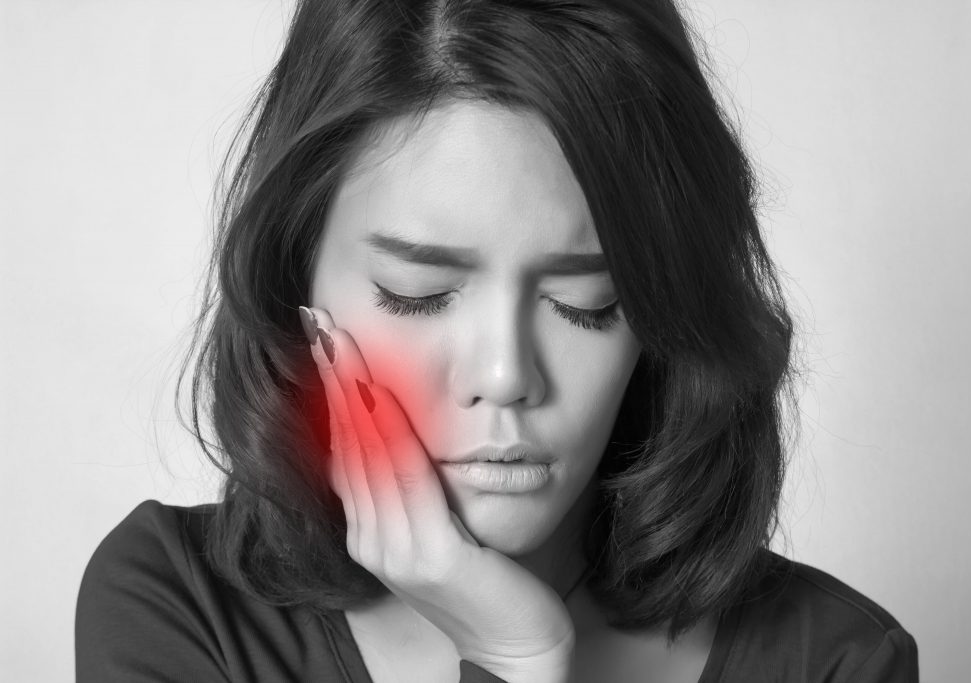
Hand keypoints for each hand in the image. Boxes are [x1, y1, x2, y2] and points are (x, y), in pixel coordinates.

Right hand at [301, 306, 574, 682]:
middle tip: (320, 324)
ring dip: (354, 395)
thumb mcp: (440, 526)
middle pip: (347, 444)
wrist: (515, 647)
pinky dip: (391, 434)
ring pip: (369, 455)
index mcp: (369, 532)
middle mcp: (371, 539)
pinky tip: (381, 396)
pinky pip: (407, 480)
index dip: (331, 394)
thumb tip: (405, 431)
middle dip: (333, 381)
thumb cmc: (484, 580)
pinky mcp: (430, 555)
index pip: (343, 449)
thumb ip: (415, 487)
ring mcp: (395, 549)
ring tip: (342, 344)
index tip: (325, 343)